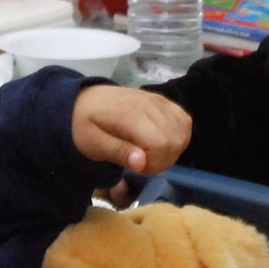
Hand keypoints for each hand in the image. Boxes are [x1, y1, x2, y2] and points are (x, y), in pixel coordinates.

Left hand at [71, 86, 190, 176]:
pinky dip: (178, 136)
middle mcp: (150, 104)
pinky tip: (160, 141)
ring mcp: (159, 100)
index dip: (154, 163)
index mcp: (130, 115)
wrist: (83, 101)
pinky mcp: (165, 101)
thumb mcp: (92, 144)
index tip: (137, 167)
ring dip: (172, 149)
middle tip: (142, 162)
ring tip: (151, 152)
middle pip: (175, 140)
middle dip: (163, 160)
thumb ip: (117, 152)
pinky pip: (184, 121)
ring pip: (183, 131)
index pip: (161, 144)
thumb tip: (142, 163)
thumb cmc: (85, 125)